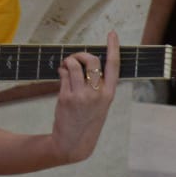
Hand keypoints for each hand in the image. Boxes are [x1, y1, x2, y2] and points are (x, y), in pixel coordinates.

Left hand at [49, 32, 118, 164]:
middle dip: (81, 54)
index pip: (114, 66)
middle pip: (91, 60)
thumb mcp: (100, 104)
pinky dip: (61, 70)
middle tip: (76, 58)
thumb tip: (87, 64)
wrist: (74, 142)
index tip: (112, 34)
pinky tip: (61, 73)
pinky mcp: (66, 97)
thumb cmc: (87, 120)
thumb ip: (98, 86)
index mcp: (109, 94)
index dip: (113, 47)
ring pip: (73, 65)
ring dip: (68, 60)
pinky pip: (63, 74)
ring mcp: (81, 95)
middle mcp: (97, 93)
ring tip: (65, 66)